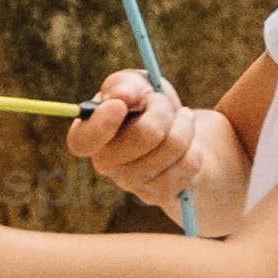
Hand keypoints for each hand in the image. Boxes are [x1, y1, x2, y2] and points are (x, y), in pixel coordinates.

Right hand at [72, 69, 204, 201]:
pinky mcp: (160, 194)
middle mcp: (106, 164)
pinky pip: (188, 162)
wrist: (182, 136)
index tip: (120, 106)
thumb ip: (126, 84)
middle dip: (163, 109)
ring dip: (184, 123)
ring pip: (172, 145)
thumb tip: (122, 95)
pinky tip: (187, 145)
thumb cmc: (150, 106)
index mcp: (91, 134)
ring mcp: (133, 183)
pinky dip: (194, 145)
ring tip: (181, 119)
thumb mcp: (138, 85)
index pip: (82, 141)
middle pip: (144, 135)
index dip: (100, 126)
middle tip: (163, 102)